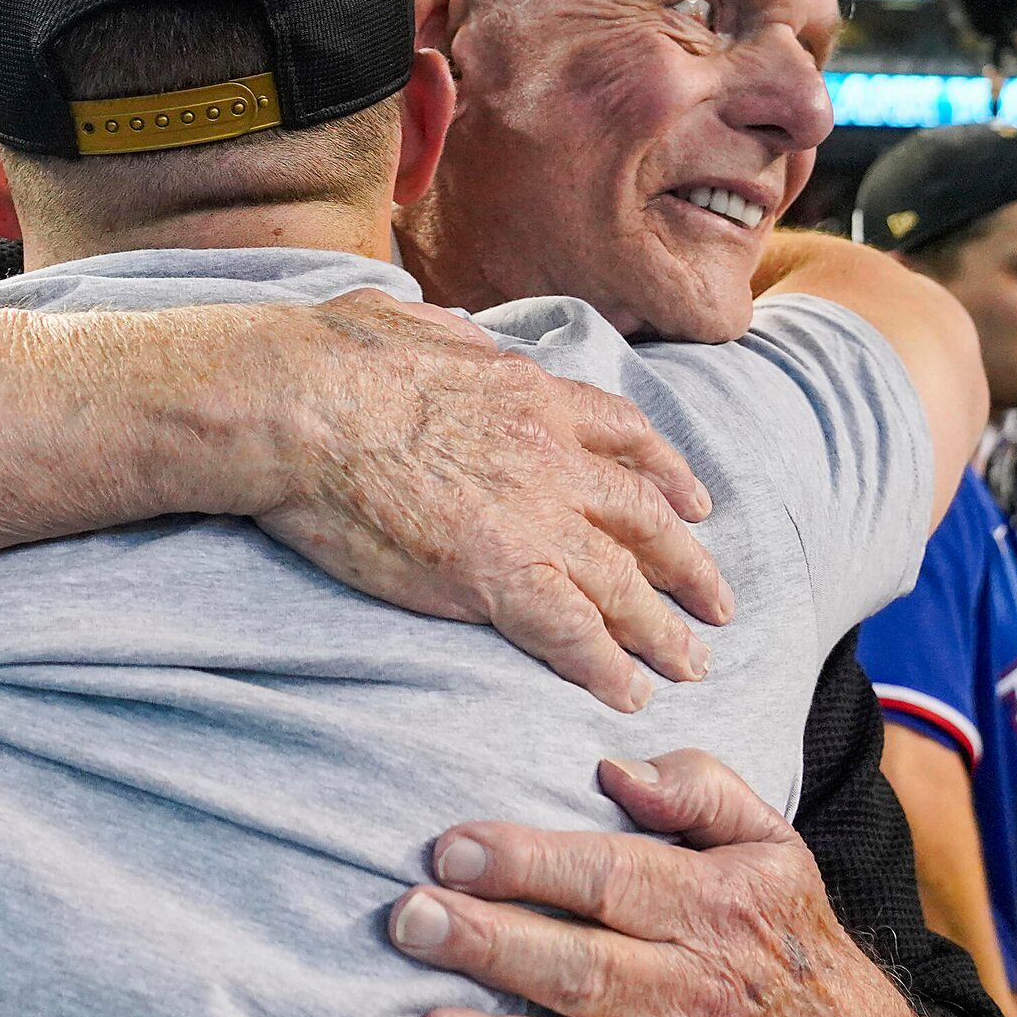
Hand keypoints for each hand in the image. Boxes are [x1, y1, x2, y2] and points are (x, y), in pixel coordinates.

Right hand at [256, 292, 737, 712]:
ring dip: (664, 628)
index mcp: (530, 394)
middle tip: (719, 599)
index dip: (666, 472)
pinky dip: (607, 665)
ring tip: (694, 664)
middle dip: (689, 561)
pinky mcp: (497, 574)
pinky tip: (630, 693)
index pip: (622, 435)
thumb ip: (452, 340)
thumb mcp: (414, 323)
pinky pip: (574, 631)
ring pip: (623, 582)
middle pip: (643, 515)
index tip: (693, 500)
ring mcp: (531, 517)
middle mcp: (550, 456)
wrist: (297, 400)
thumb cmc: (331, 356)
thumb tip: (453, 336)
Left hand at [392, 749, 934, 1016]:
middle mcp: (696, 993)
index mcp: (714, 908)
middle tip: (409, 922)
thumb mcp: (772, 846)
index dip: (528, 862)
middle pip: (581, 966)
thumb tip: (614, 769)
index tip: (450, 850)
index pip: (610, 877)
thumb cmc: (789, 942)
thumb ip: (700, 789)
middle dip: (490, 944)